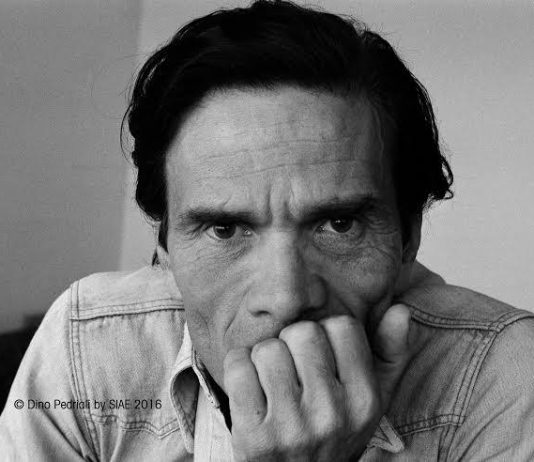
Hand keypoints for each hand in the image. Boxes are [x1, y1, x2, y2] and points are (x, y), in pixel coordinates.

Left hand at [223, 304, 411, 460]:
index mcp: (364, 400)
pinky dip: (239, 369)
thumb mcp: (372, 398)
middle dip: (292, 343)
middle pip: (301, 331)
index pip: (341, 326)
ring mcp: (291, 426)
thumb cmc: (334, 431)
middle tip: (294, 371)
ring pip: (267, 348)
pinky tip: (251, 389)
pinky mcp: (253, 435)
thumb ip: (389, 353)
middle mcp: (331, 414)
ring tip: (273, 383)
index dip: (326, 335)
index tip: (321, 358)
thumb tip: (401, 310)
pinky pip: (237, 366)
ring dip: (264, 358)